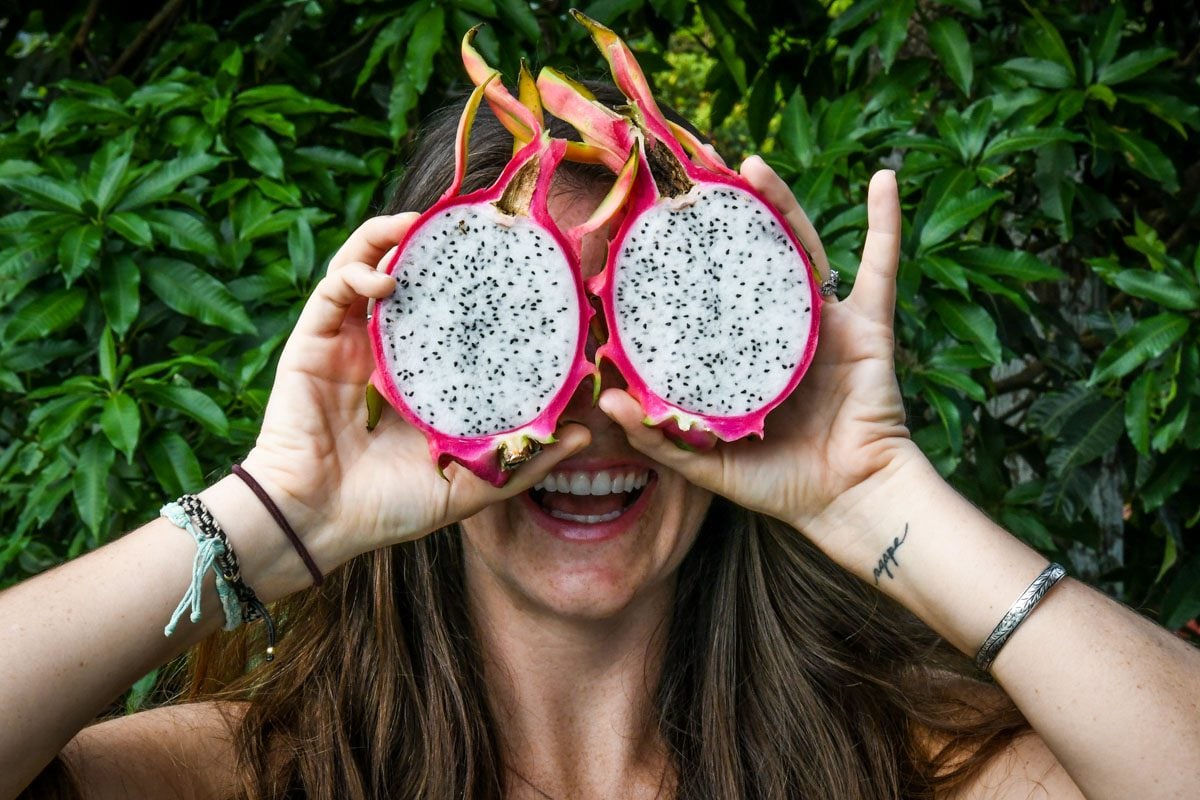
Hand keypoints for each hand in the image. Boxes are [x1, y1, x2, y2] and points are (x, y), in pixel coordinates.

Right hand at [242, 215, 588, 564]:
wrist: (318, 524)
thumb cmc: (390, 508)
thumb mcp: (471, 484)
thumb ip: (523, 460)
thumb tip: (587, 432)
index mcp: (427, 376)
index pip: (460, 315)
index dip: (486, 285)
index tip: (526, 260)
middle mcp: (390, 349)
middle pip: (418, 277)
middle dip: (444, 244)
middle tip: (481, 223)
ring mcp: (351, 341)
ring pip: (372, 266)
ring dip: (397, 236)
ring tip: (428, 223)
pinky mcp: (315, 340)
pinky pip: (336, 288)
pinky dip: (360, 270)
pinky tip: (388, 280)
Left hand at [599, 164, 917, 543]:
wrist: (848, 503)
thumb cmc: (779, 485)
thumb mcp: (706, 463)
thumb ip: (660, 436)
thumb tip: (607, 399)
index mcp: (741, 352)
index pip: (703, 294)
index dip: (677, 259)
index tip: (640, 220)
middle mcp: (779, 327)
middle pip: (748, 254)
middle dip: (722, 211)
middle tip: (689, 169)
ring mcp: (824, 321)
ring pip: (800, 248)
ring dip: (779, 202)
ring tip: (749, 163)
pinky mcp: (868, 327)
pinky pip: (880, 268)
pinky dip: (886, 224)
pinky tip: (884, 179)